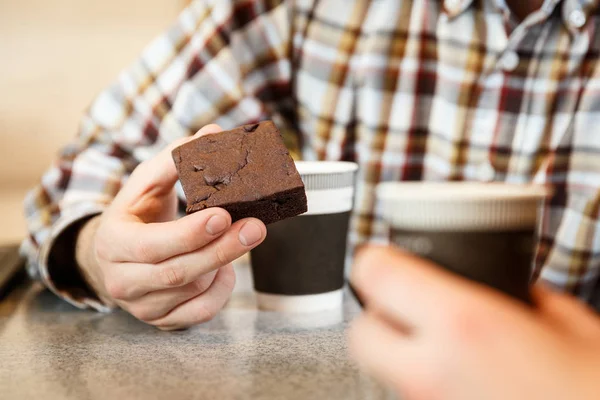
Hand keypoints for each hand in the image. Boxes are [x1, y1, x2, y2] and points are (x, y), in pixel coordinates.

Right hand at [76, 124, 266, 329]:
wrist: (119, 254)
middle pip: (178, 273)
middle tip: (256, 227)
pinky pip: (201, 312)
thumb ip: (175, 158)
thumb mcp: (146, 183)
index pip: (151, 246)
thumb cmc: (136, 214)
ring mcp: (141, 306)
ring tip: (238, 237)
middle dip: (222, 249)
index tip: (222, 215)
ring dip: (222, 264)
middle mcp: (122, 281)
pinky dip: (221, 291)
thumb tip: (213, 133)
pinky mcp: (162, 321)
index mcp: (112, 244)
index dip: (189, 234)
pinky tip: (224, 269)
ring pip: (194, 290)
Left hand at [349, 246, 599, 399]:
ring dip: (401, 357)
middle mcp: (434, 374)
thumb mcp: (574, 328)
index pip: (376, 276)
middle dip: (379, 317)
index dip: (377, 261)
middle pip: (361, 334)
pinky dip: (426, 389)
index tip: (387, 259)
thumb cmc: (596, 392)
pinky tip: (464, 386)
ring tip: (445, 352)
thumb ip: (527, 300)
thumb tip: (506, 292)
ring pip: (383, 376)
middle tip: (409, 308)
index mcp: (465, 327)